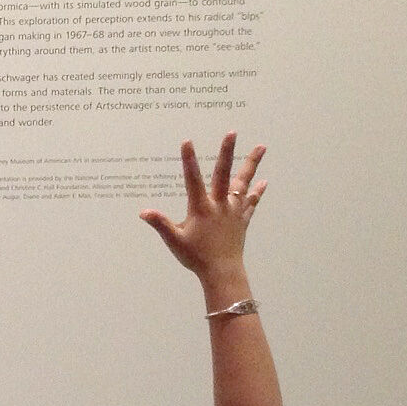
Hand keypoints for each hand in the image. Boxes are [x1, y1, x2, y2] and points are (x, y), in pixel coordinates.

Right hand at [139, 134, 265, 284]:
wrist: (222, 272)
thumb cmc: (196, 257)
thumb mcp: (174, 241)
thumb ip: (160, 224)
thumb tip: (143, 212)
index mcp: (202, 208)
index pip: (193, 179)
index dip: (189, 160)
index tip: (187, 141)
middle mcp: (220, 205)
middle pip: (224, 174)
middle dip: (228, 152)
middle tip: (232, 133)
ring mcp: (234, 211)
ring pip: (244, 183)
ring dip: (252, 164)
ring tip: (261, 147)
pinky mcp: (242, 220)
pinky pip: (251, 203)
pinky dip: (257, 192)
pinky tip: (263, 182)